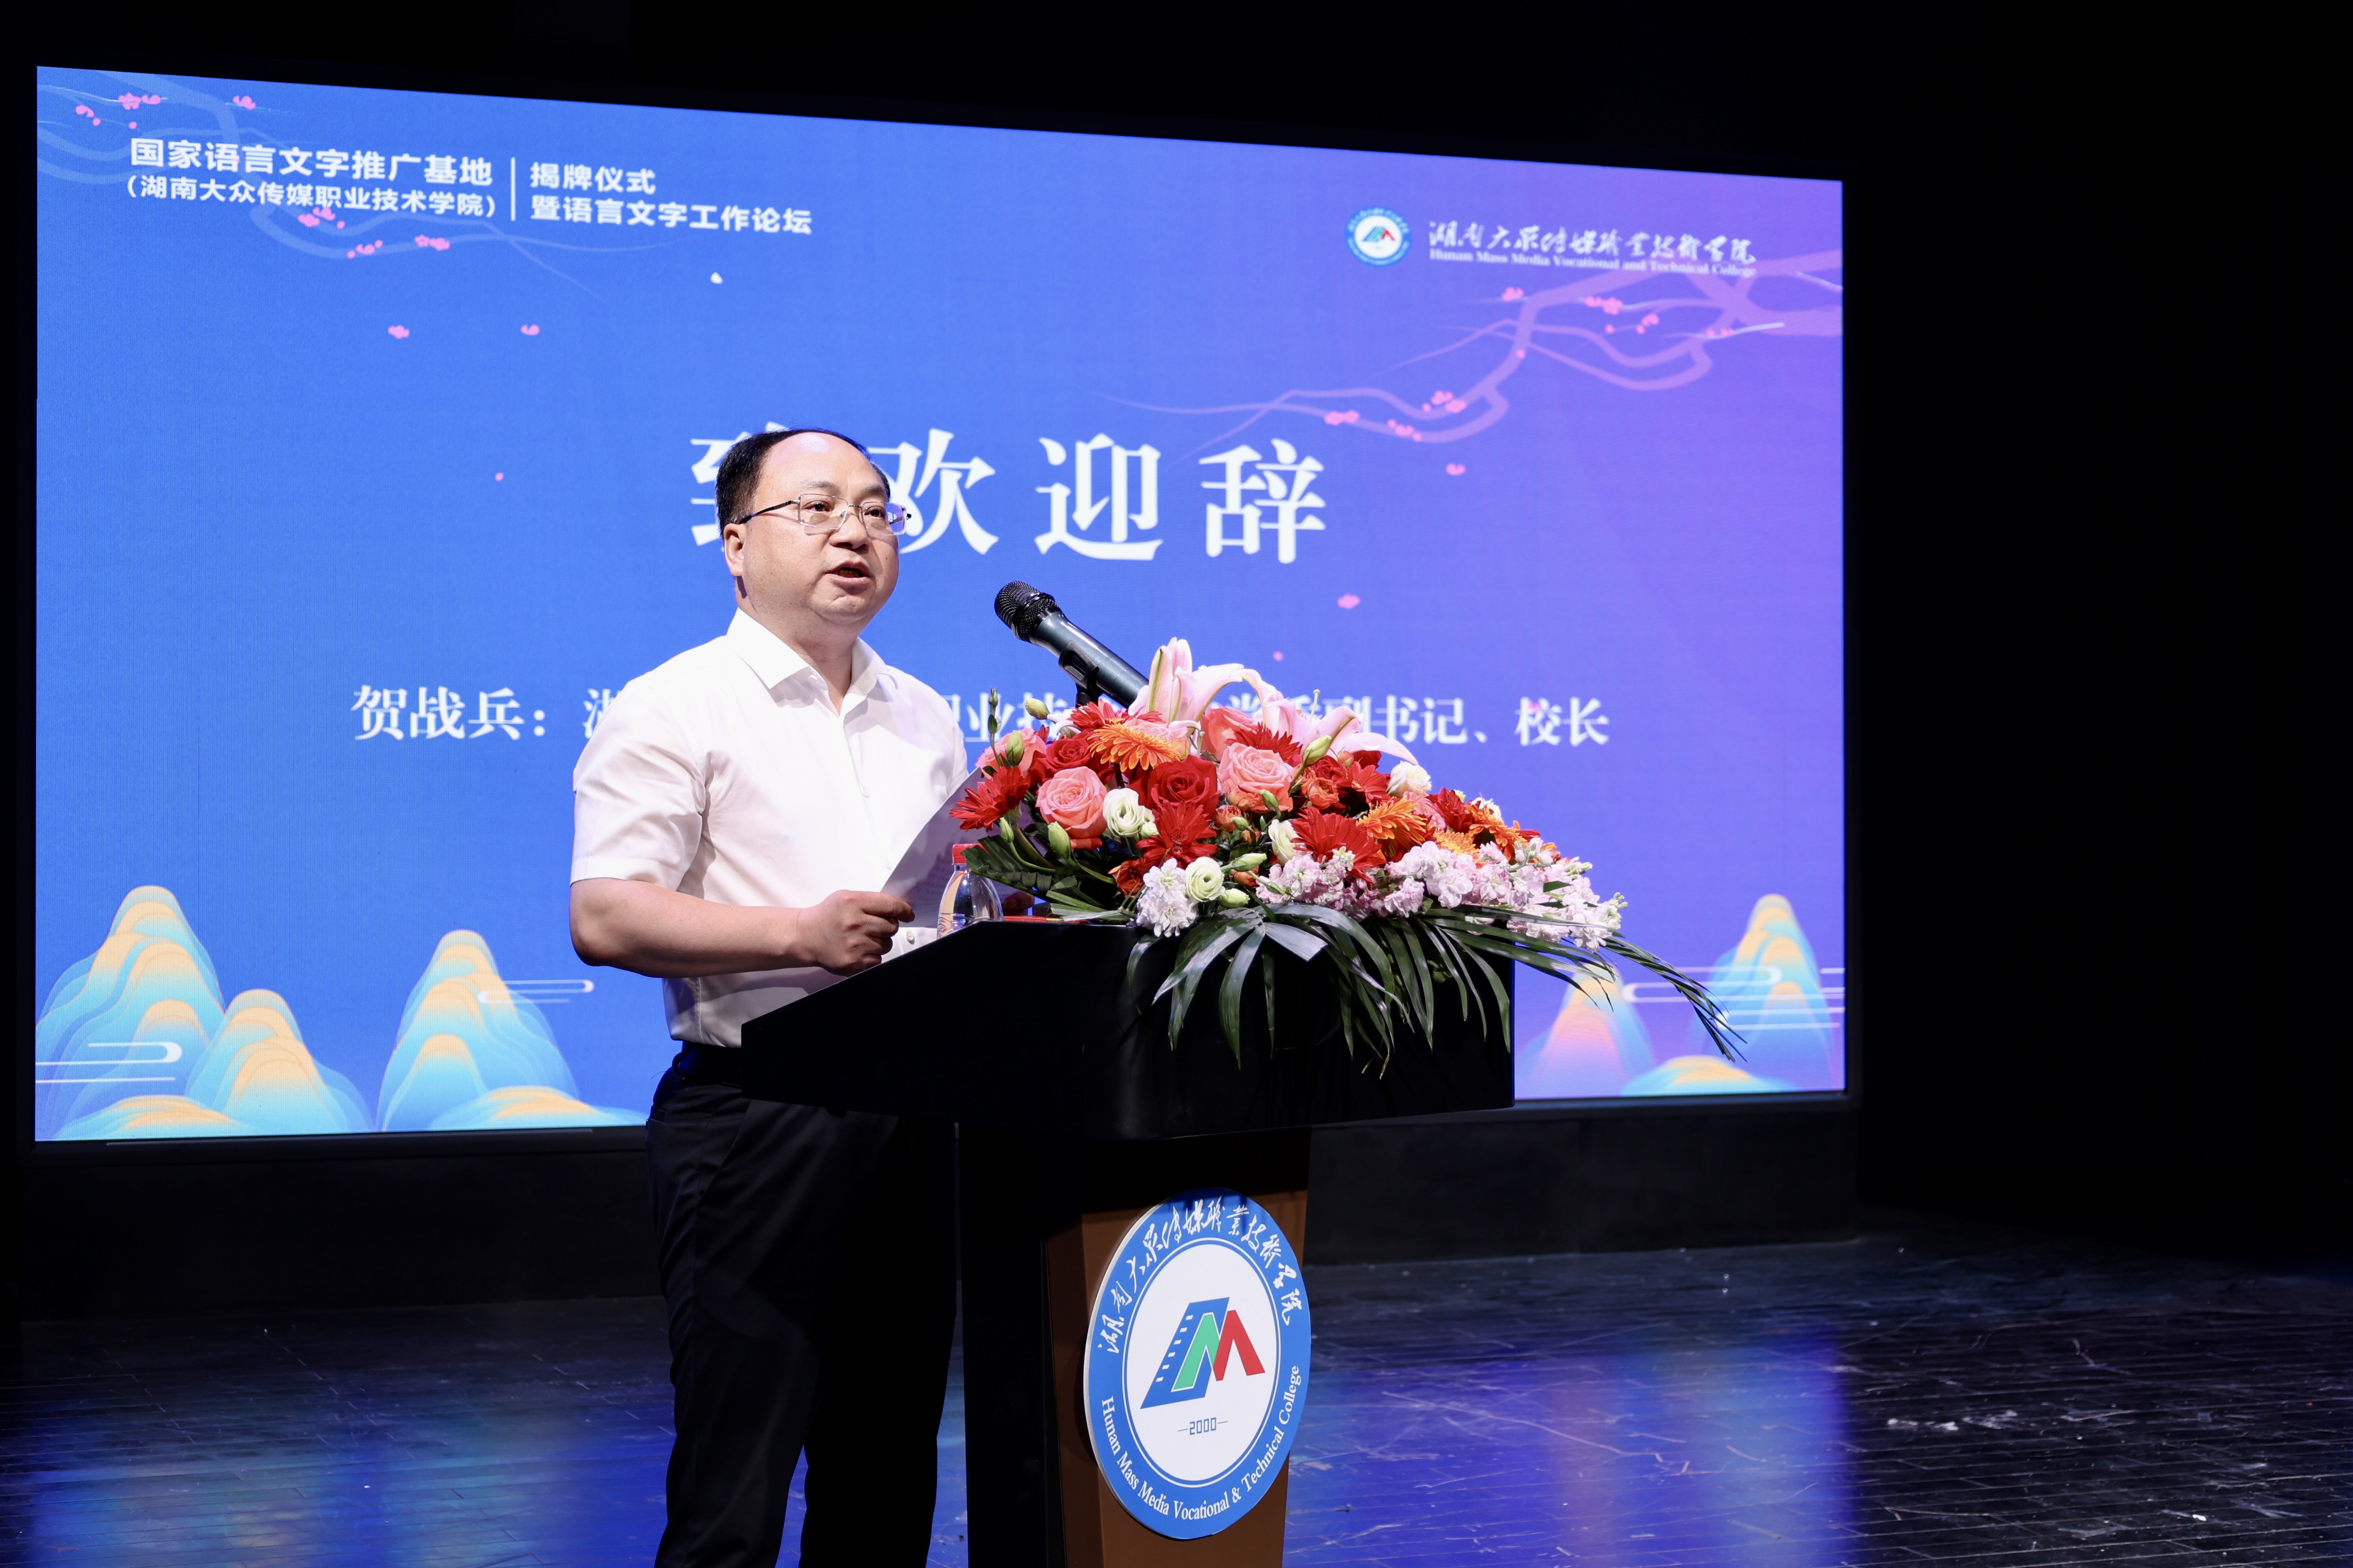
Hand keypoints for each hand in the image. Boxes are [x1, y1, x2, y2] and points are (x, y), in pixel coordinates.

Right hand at [790, 889, 915, 973]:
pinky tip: (859, 949)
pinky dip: (872, 956)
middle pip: (892, 926)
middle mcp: (855, 923)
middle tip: (874, 926)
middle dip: (888, 926)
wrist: (806, 937)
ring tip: (863, 938)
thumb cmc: (827, 916)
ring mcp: (855, 945)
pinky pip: (878, 959)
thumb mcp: (846, 898)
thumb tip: (899, 909)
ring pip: (887, 944)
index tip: (908, 914)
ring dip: (880, 942)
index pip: (891, 906)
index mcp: (854, 902)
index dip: (904, 911)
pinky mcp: (854, 963)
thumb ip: (871, 901)